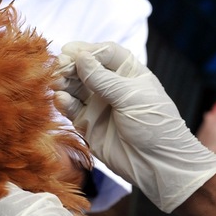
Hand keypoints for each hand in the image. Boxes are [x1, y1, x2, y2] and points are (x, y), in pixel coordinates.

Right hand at [54, 41, 215, 212]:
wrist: (158, 165)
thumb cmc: (155, 126)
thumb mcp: (131, 97)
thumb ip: (103, 78)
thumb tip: (81, 57)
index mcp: (129, 73)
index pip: (105, 53)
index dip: (87, 50)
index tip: (70, 51)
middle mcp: (112, 86)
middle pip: (86, 67)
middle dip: (71, 65)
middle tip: (59, 67)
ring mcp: (99, 104)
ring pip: (75, 87)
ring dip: (64, 82)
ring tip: (57, 83)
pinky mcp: (89, 123)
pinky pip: (72, 108)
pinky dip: (64, 103)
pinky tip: (61, 100)